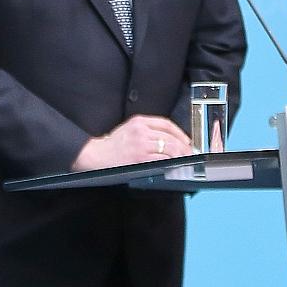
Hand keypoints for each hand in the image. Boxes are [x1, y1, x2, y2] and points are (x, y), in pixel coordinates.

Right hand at [71, 114, 191, 170]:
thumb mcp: (128, 128)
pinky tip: (173, 165)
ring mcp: (141, 145)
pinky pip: (163, 160)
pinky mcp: (141, 158)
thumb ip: (146, 129)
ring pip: (170, 148)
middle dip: (184, 146)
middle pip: (171, 137)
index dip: (180, 132)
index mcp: (138, 121)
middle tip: (189, 153)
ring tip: (184, 160)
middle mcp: (141, 131)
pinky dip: (171, 163)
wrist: (97, 155)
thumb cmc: (113, 145)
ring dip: (180, 155)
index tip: (186, 140)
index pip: (166, 123)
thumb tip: (170, 138)